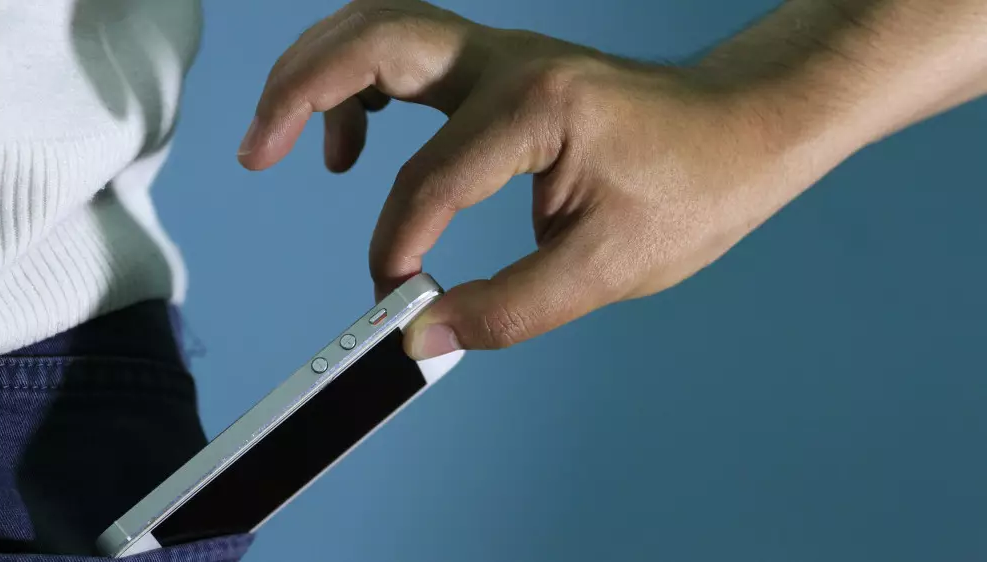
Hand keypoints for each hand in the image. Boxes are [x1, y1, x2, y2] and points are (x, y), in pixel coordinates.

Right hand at [237, 0, 840, 359]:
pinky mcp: (502, 69)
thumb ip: (508, 310)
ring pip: (382, 29)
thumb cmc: (693, 188)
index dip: (398, 245)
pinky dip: (363, 86)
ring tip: (283, 142)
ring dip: (320, 72)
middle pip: (374, 40)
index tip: (394, 296)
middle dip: (298, 90)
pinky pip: (409, 55)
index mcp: (535, 107)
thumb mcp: (607, 269)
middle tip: (256, 152)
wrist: (743, 130)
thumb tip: (424, 337)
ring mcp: (503, 56)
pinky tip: (358, 142)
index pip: (431, 179)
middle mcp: (508, 63)